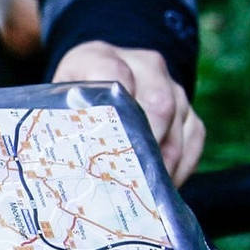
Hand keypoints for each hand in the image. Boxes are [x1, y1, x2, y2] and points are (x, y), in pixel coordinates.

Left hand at [50, 42, 205, 184]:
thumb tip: (55, 164)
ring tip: (146, 193)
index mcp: (99, 57)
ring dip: (165, 162)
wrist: (100, 75)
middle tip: (133, 181)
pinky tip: (164, 187)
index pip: (115, 75)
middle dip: (147, 146)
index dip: (119, 111)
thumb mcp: (57, 102)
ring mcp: (170, 84)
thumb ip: (60, 122)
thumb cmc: (72, 97)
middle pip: (158, 102)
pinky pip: (194, 136)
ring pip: (180, 122)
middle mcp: (142, 65)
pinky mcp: (186, 106)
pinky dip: (182, 165)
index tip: (113, 146)